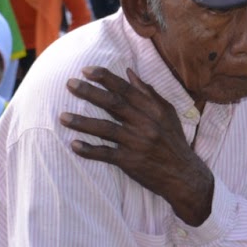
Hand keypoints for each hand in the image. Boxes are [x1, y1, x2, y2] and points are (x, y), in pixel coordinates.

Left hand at [62, 66, 213, 224]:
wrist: (184, 175)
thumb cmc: (173, 141)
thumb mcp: (167, 114)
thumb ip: (148, 93)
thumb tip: (129, 73)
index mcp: (153, 110)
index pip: (126, 89)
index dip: (105, 78)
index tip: (86, 70)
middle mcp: (145, 124)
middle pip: (113, 104)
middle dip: (90, 93)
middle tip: (69, 84)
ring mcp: (137, 143)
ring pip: (105, 129)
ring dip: (82, 122)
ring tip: (62, 117)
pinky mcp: (131, 162)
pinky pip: (106, 154)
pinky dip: (89, 150)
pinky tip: (74, 144)